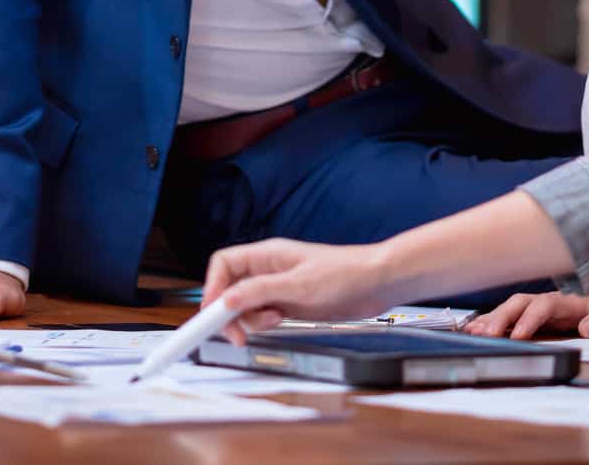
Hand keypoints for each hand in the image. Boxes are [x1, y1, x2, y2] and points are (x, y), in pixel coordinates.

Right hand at [203, 238, 396, 341]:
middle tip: (236, 333)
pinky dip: (264, 324)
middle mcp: (267, 270)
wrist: (376, 283)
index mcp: (266, 255)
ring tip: (274, 321)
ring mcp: (277, 287)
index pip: (224, 264)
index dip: (212, 287)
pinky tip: (281, 322)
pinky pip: (262, 315)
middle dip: (229, 311)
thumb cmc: (344, 274)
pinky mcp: (288, 304)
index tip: (212, 313)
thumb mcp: (298, 286)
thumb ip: (260, 292)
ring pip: (245, 306)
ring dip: (251, 319)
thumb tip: (227, 300)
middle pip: (230, 289)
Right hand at [465, 291, 588, 339]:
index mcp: (572, 300)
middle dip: (501, 317)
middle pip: (520, 304)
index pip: (545, 306)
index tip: (518, 336)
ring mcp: (545, 309)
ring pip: (513, 309)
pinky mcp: (542, 318)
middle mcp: (553, 302)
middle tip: (485, 335)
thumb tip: (586, 329)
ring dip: (493, 319)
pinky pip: (515, 318)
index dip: (529, 319)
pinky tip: (479, 330)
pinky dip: (495, 322)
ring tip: (473, 332)